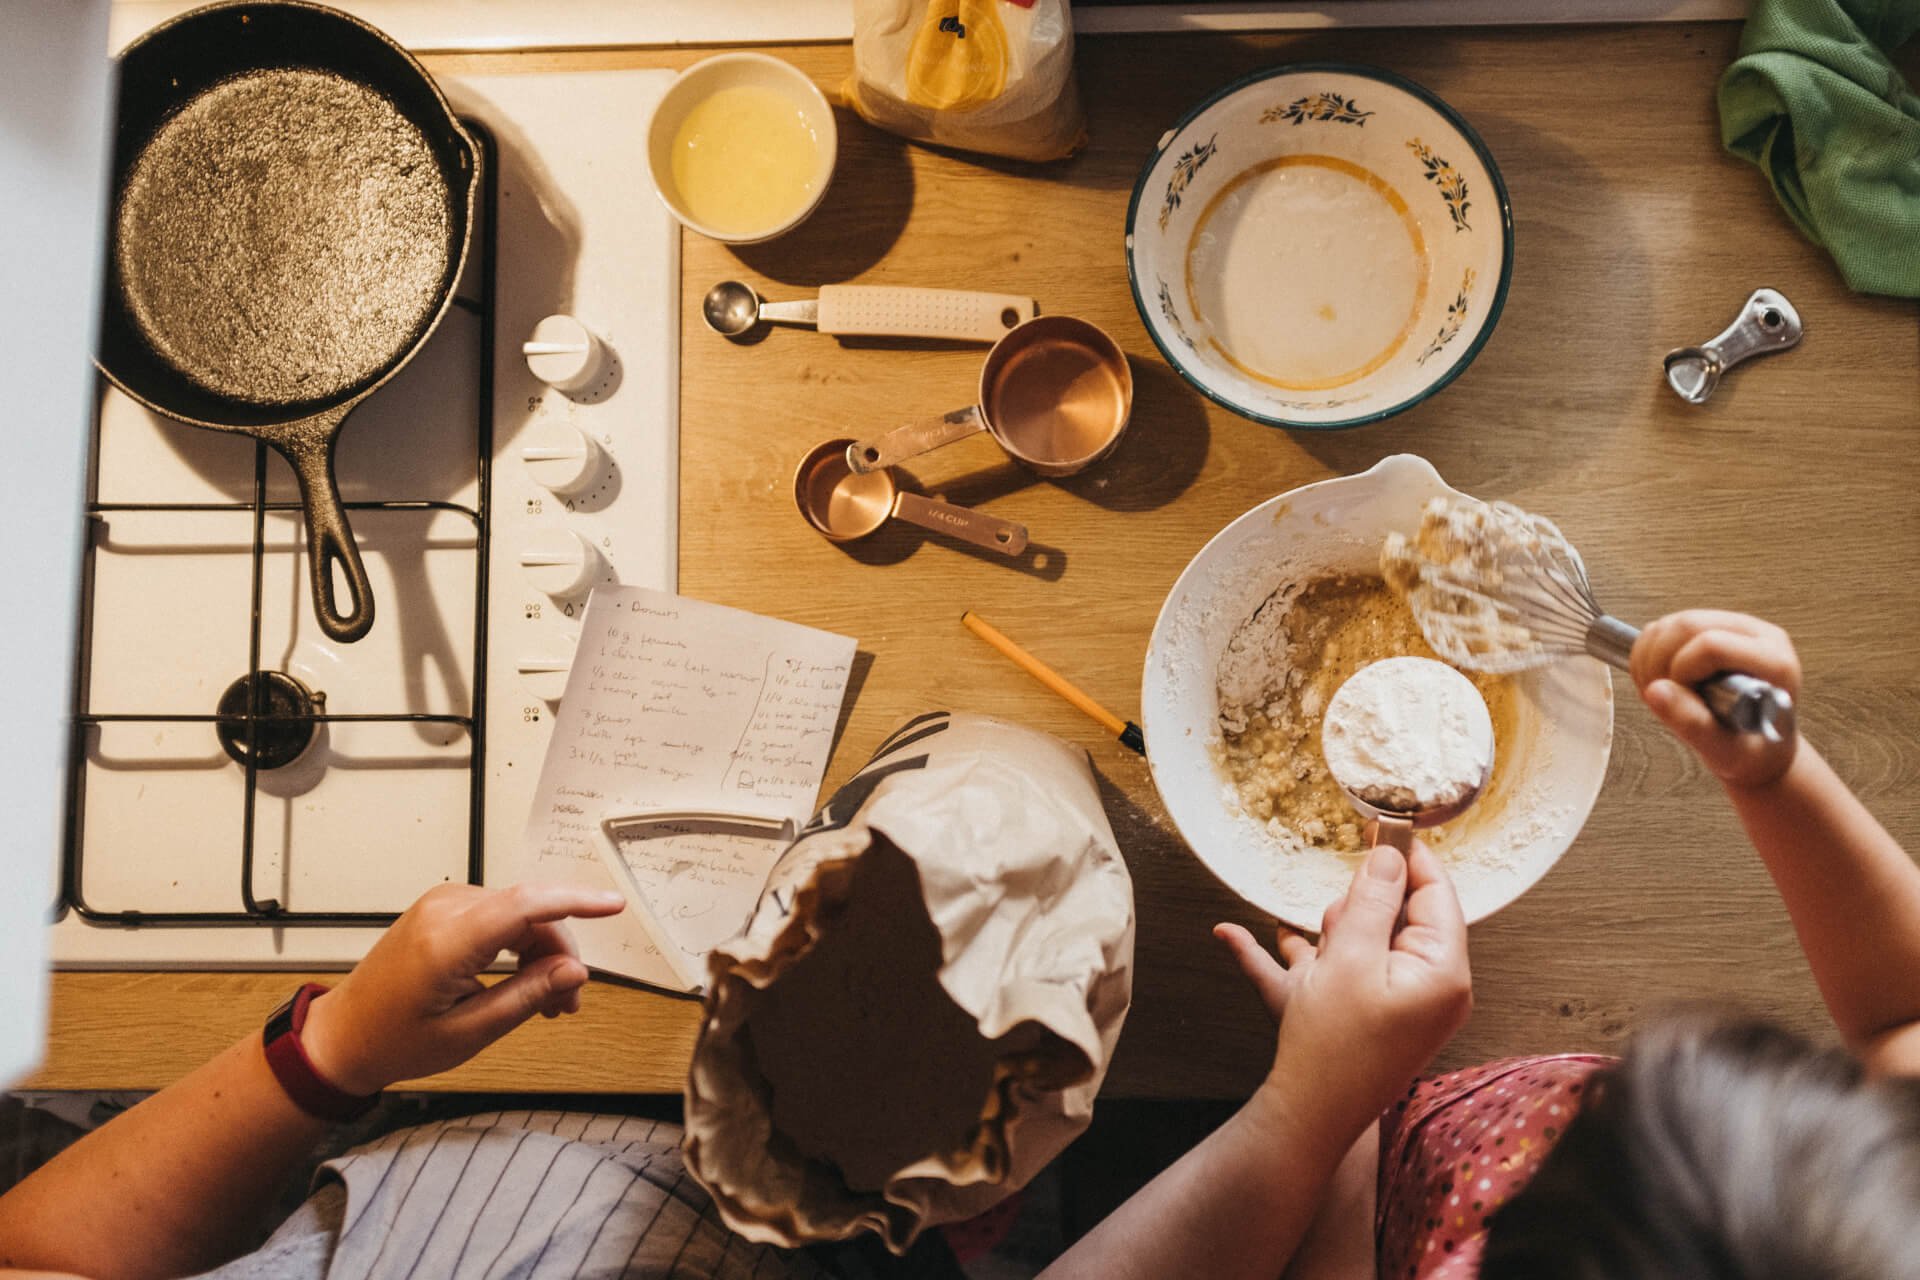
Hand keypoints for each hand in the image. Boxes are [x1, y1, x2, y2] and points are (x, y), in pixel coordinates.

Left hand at [300, 882, 626, 1094]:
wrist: (342, 1038)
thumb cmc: (393, 1040)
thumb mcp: (470, 1030)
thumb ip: (528, 996)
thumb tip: (574, 972)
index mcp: (448, 939)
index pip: (527, 904)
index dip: (576, 901)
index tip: (613, 905)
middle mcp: (444, 910)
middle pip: (529, 912)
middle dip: (560, 952)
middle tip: (570, 1001)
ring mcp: (441, 906)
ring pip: (517, 914)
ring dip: (541, 951)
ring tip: (549, 1000)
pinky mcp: (441, 911)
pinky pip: (498, 916)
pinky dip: (519, 944)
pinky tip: (525, 979)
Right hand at [1215, 843, 1470, 1135]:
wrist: (1306, 1117)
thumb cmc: (1332, 1046)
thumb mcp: (1351, 959)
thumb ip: (1373, 900)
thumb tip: (1390, 853)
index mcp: (1442, 973)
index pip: (1437, 895)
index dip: (1409, 858)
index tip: (1383, 822)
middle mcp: (1429, 988)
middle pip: (1397, 917)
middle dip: (1356, 913)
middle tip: (1332, 930)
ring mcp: (1397, 1003)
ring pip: (1360, 942)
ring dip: (1326, 938)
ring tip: (1306, 957)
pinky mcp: (1365, 1015)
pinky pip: (1331, 972)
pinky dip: (1296, 959)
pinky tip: (1237, 938)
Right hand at [1630, 609, 1799, 788]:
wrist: (1757, 749)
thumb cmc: (1752, 752)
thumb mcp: (1725, 750)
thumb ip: (1693, 723)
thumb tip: (1656, 691)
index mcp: (1774, 663)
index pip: (1713, 645)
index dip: (1681, 670)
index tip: (1680, 700)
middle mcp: (1757, 636)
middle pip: (1687, 625)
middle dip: (1659, 662)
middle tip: (1660, 697)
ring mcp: (1731, 627)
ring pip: (1670, 623)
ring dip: (1649, 659)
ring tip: (1659, 693)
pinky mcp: (1708, 627)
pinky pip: (1663, 628)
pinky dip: (1645, 655)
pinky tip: (1657, 682)